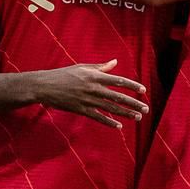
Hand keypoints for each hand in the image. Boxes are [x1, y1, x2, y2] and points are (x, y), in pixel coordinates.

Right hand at [34, 59, 149, 128]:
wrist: (44, 86)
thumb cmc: (63, 74)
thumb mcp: (82, 67)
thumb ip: (100, 67)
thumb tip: (115, 62)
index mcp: (94, 76)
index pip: (118, 81)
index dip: (132, 86)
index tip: (143, 90)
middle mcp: (93, 88)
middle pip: (118, 97)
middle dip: (134, 103)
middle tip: (146, 108)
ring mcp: (87, 100)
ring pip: (110, 108)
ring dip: (125, 113)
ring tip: (138, 117)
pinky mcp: (80, 109)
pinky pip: (98, 117)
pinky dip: (109, 122)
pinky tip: (119, 126)